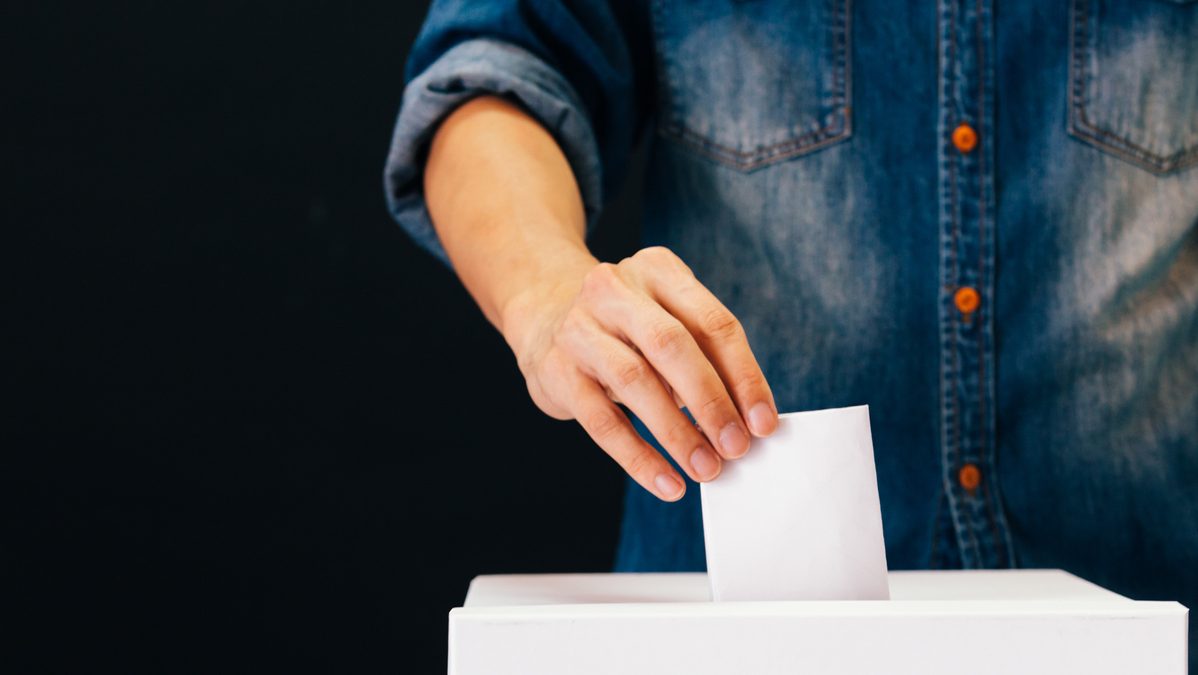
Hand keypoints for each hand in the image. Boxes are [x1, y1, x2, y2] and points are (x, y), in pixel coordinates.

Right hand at [502, 246, 778, 500]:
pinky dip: (638, 457)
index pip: (713, 323)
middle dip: (712, 402)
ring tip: (705, 468)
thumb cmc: (626, 326)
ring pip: (635, 381)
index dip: (744, 376)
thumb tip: (746, 421)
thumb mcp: (665, 319)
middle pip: (673, 345)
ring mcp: (579, 328)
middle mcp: (614, 290)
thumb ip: (704, 357)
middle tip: (737, 447)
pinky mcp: (555, 370)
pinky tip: (666, 482)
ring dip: (677, 432)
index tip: (764, 422)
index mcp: (657, 270)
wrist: (543, 315)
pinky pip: (602, 421)